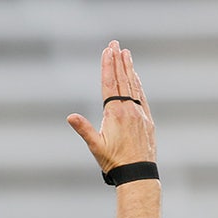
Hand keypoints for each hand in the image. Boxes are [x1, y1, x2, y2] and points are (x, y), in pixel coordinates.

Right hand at [67, 41, 155, 172]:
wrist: (138, 173)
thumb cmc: (114, 162)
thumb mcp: (95, 147)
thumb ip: (84, 129)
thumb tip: (70, 116)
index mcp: (115, 113)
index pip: (109, 84)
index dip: (107, 66)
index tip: (107, 51)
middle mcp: (129, 109)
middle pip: (122, 80)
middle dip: (118, 61)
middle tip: (115, 44)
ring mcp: (140, 113)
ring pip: (133, 86)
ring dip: (129, 68)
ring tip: (126, 53)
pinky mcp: (147, 120)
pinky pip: (142, 96)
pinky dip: (138, 84)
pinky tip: (136, 77)